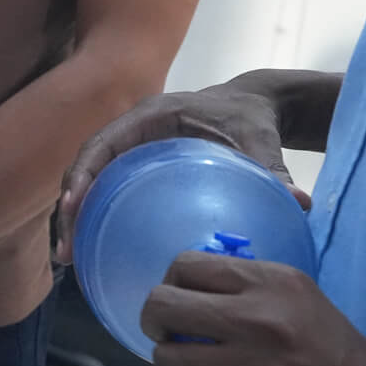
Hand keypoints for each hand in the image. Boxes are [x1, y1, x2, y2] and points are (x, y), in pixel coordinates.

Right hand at [57, 78, 305, 264]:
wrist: (251, 105)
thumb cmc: (251, 118)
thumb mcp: (259, 138)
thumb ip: (273, 169)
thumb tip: (299, 203)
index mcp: (149, 117)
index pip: (101, 144)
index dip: (81, 175)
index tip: (71, 208)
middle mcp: (130, 132)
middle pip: (84, 168)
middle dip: (69, 208)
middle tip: (65, 250)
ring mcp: (130, 150)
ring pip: (89, 183)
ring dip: (75, 219)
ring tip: (69, 260)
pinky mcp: (137, 168)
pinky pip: (107, 192)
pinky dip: (96, 218)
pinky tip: (96, 253)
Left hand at [140, 252, 365, 365]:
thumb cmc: (328, 346)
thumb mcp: (297, 293)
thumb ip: (244, 282)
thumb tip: (186, 279)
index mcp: (270, 284)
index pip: (186, 265)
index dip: (171, 280)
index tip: (177, 295)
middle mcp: (255, 322)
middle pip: (162, 307)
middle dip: (154, 319)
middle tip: (165, 329)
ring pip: (164, 359)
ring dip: (169, 363)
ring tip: (187, 365)